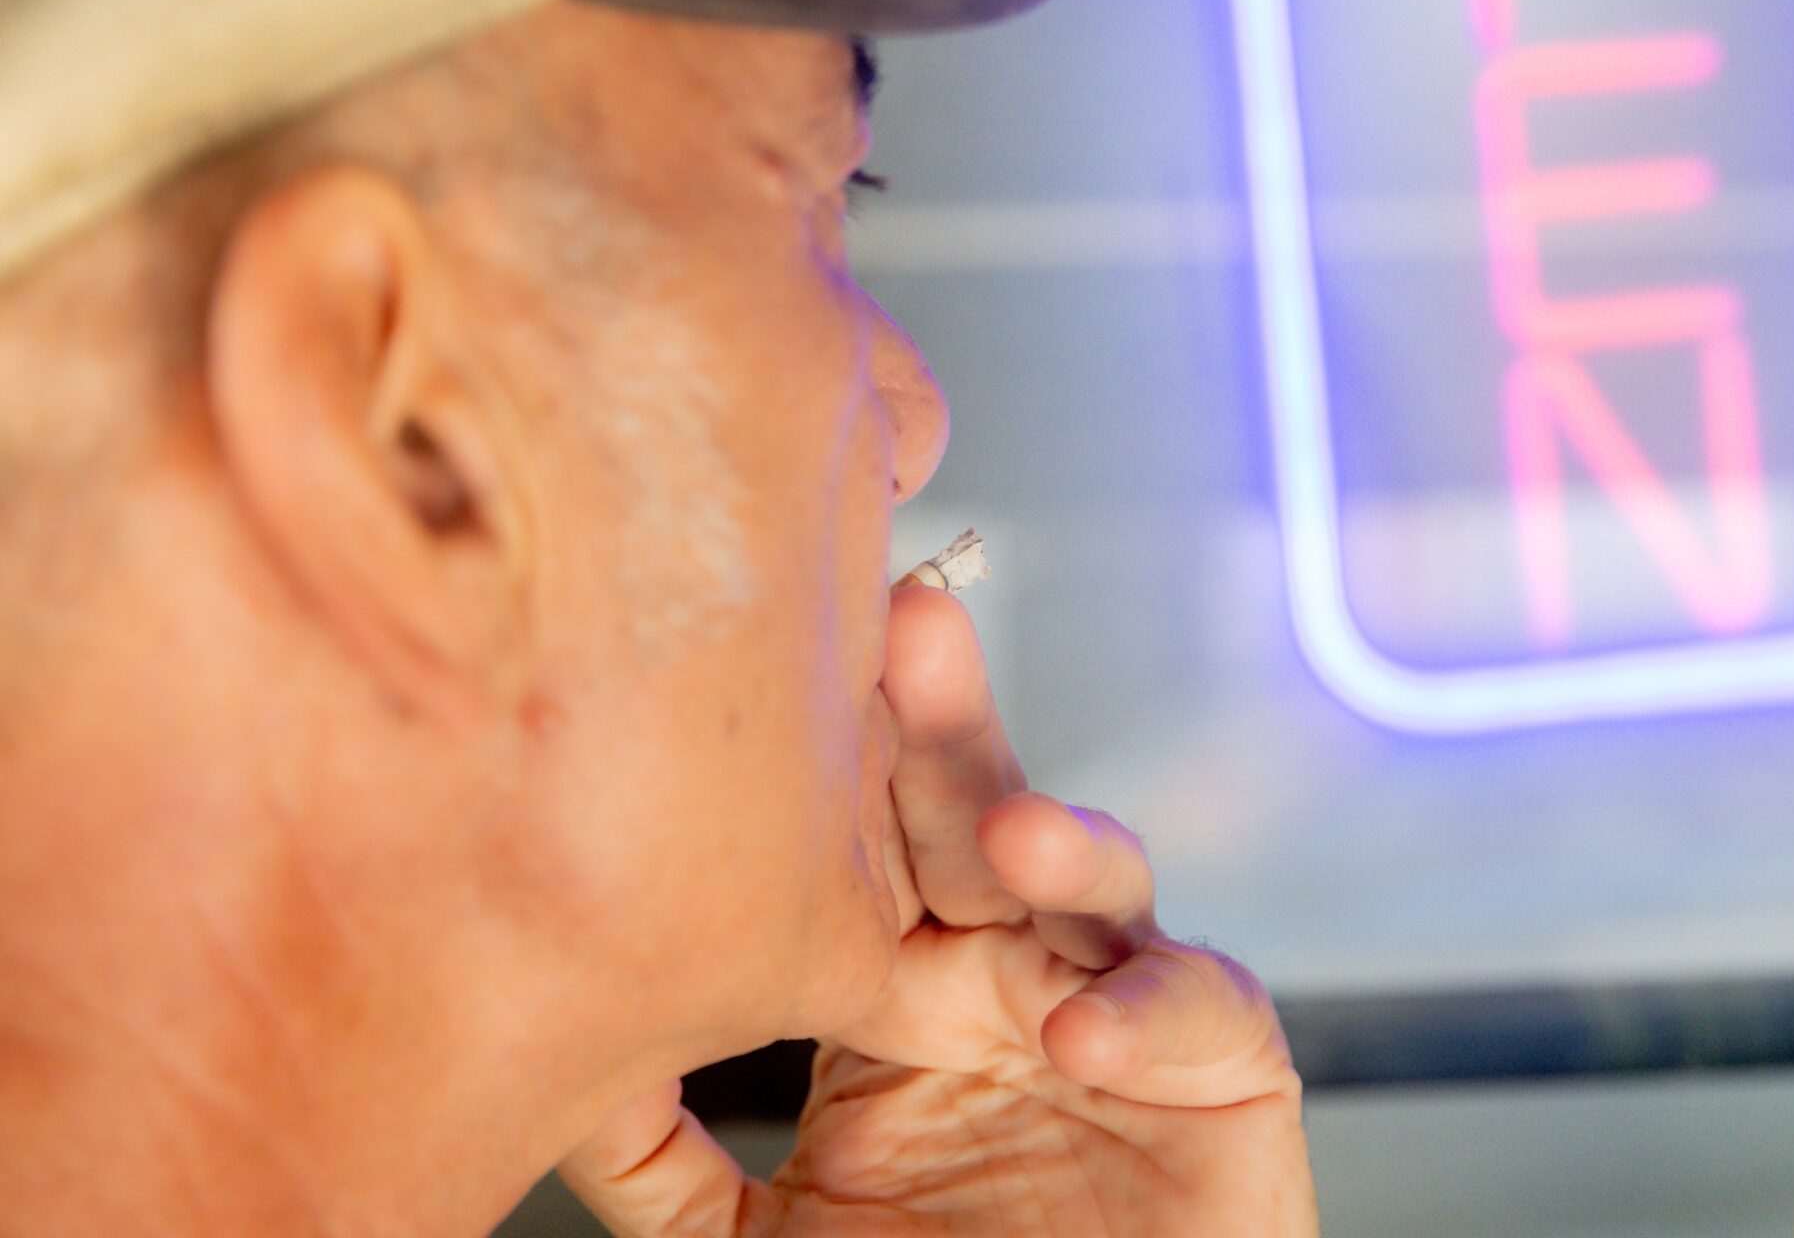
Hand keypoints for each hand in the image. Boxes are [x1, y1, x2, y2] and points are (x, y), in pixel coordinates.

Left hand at [561, 585, 1318, 1236]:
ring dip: (1063, 843)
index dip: (827, 762)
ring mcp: (1109, 999)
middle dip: (942, 720)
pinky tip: (1082, 1030)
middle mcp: (999, 969)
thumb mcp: (753, 1237)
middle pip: (971, 812)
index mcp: (894, 984)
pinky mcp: (1219, 1067)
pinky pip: (1201, 1008)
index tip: (768, 669)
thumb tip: (563, 1048)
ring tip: (1012, 833)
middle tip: (904, 627)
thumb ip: (657, 1157)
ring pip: (1097, 878)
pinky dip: (1150, 1007)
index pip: (859, 844)